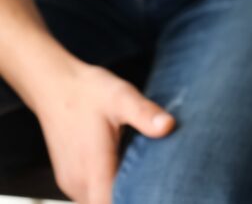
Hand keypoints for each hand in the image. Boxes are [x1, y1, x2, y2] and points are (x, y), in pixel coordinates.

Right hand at [32, 60, 174, 203]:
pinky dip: (108, 190)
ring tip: (144, 175)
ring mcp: (71, 182)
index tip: (155, 192)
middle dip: (132, 197)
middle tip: (158, 183)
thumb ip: (144, 113)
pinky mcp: (69, 179)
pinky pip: (90, 195)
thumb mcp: (122, 96)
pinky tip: (126, 172)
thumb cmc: (88, 91)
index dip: (134, 200)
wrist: (55, 86)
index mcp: (92, 165)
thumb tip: (168, 126)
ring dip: (120, 195)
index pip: (109, 203)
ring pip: (98, 202)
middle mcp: (78, 180)